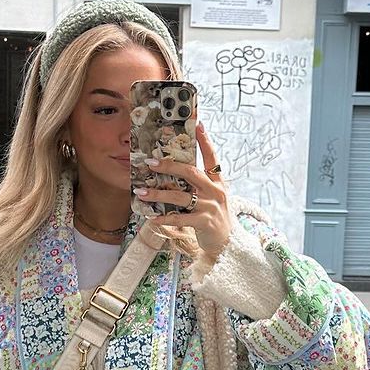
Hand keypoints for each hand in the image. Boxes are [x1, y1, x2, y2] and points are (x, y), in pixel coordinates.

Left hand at [135, 121, 230, 264]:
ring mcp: (210, 207)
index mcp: (217, 183)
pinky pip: (180, 219)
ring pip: (181, 196)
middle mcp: (215, 192)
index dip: (205, 141)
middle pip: (191, 172)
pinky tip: (152, 218)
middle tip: (151, 163)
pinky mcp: (205, 222)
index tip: (197, 124)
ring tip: (141, 192)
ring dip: (159, 194)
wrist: (228, 245)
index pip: (212, 157)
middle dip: (169, 166)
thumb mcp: (212, 198)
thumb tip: (178, 174)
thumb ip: (199, 186)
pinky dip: (165, 218)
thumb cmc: (215, 219)